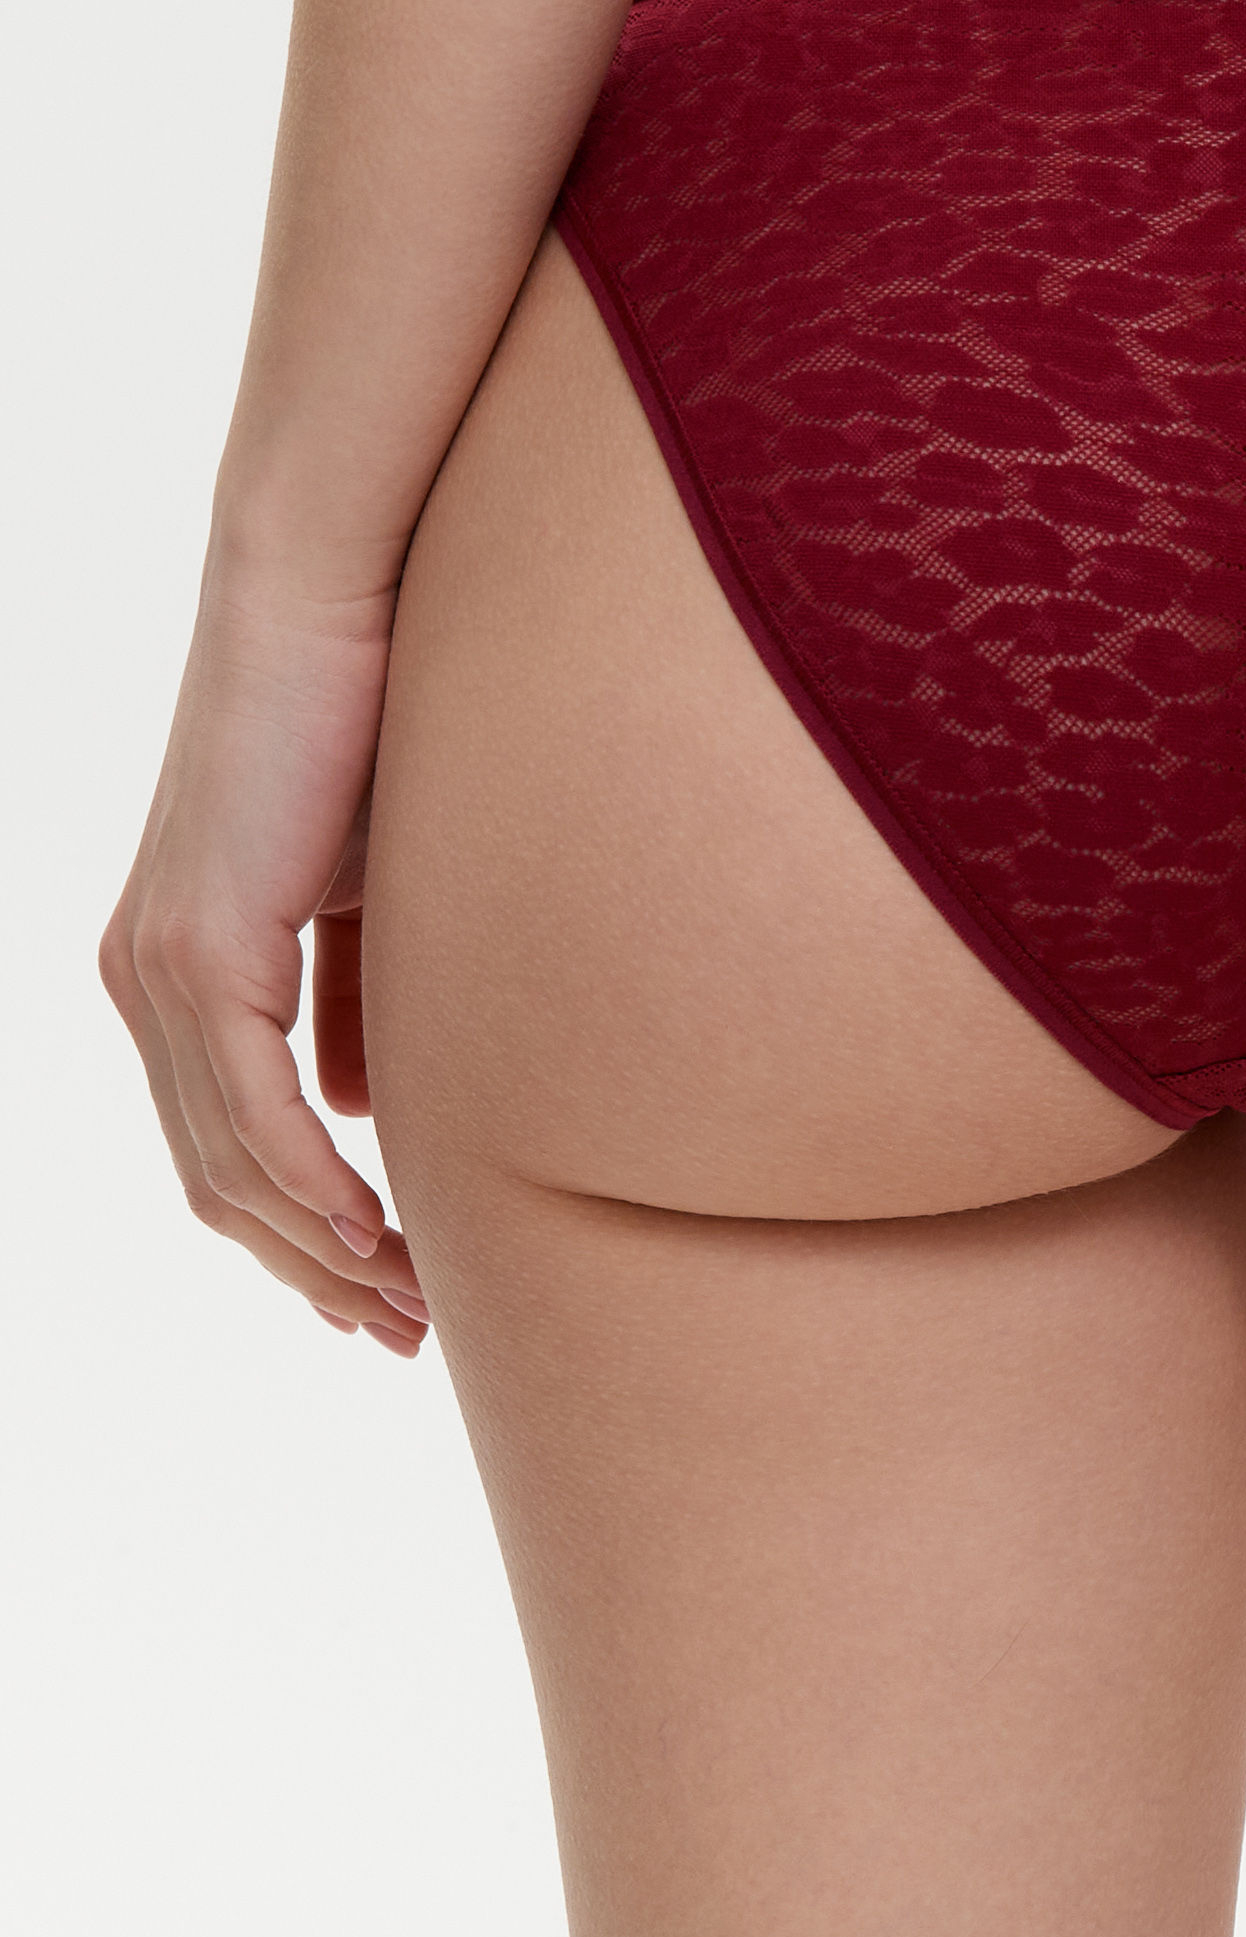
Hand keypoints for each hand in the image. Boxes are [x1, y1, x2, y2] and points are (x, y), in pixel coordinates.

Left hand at [102, 568, 428, 1352]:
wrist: (331, 602)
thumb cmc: (370, 728)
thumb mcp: (373, 902)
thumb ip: (359, 1008)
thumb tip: (362, 1116)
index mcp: (176, 972)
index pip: (223, 1149)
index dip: (301, 1239)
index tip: (390, 1296)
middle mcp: (145, 982)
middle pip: (216, 1183)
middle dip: (313, 1274)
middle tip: (406, 1333)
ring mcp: (160, 969)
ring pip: (228, 1165)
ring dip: (321, 1249)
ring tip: (409, 1302)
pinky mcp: (199, 948)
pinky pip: (249, 1111)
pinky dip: (308, 1183)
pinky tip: (369, 1228)